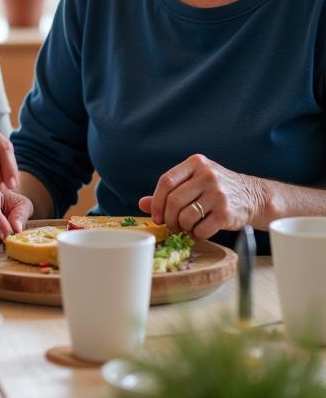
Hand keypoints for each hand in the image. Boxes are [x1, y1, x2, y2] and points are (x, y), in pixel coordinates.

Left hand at [139, 154, 266, 239]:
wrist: (254, 197)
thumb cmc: (217, 189)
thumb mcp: (194, 181)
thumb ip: (169, 191)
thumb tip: (142, 203)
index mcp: (196, 163)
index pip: (166, 181)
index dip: (156, 201)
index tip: (156, 215)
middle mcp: (207, 175)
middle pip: (173, 200)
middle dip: (168, 218)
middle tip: (170, 225)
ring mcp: (218, 194)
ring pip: (185, 216)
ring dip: (181, 227)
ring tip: (185, 227)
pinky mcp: (226, 213)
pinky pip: (201, 229)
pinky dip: (196, 234)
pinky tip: (199, 231)